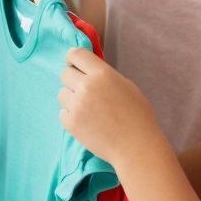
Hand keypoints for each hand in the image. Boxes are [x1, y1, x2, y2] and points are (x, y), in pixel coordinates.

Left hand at [58, 48, 159, 167]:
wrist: (136, 146)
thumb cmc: (138, 116)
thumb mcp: (126, 86)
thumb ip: (104, 76)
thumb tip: (88, 71)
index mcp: (102, 73)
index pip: (75, 54)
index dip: (73, 59)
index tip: (75, 66)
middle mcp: (86, 86)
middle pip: (64, 74)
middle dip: (73, 80)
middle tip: (85, 92)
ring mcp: (77, 105)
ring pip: (62, 94)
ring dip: (71, 99)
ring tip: (88, 109)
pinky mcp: (71, 123)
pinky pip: (62, 113)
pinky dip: (72, 116)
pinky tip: (87, 122)